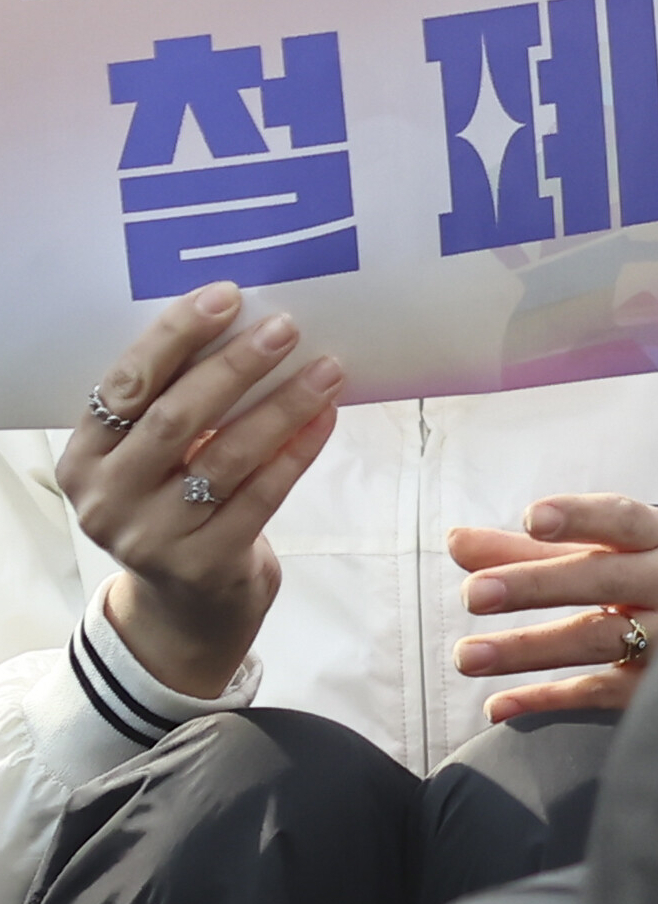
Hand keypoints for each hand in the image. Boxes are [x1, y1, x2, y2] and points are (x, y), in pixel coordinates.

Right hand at [59, 285, 344, 697]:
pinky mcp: (205, 564)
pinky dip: (297, 450)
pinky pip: (262, 495)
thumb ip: (171, 405)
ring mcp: (153, 537)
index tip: (225, 297)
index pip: (124, 385)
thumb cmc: (175, 505)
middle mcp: (107, 500)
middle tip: (286, 327)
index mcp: (83, 459)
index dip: (173, 337)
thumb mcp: (151, 461)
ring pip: (226, 457)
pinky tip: (327, 416)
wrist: (186, 606)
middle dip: (235, 366)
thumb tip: (243, 324)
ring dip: (283, 405)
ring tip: (327, 368)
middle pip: (174, 418)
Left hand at [448, 495, 657, 721]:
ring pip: (599, 638)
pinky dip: (547, 699)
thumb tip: (457, 542)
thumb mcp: (615, 556)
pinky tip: (499, 705)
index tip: (532, 518)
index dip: (579, 517)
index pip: (623, 520)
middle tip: (473, 594)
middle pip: (603, 579)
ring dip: (529, 647)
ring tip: (467, 656)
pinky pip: (601, 691)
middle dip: (535, 583)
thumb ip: (536, 551)